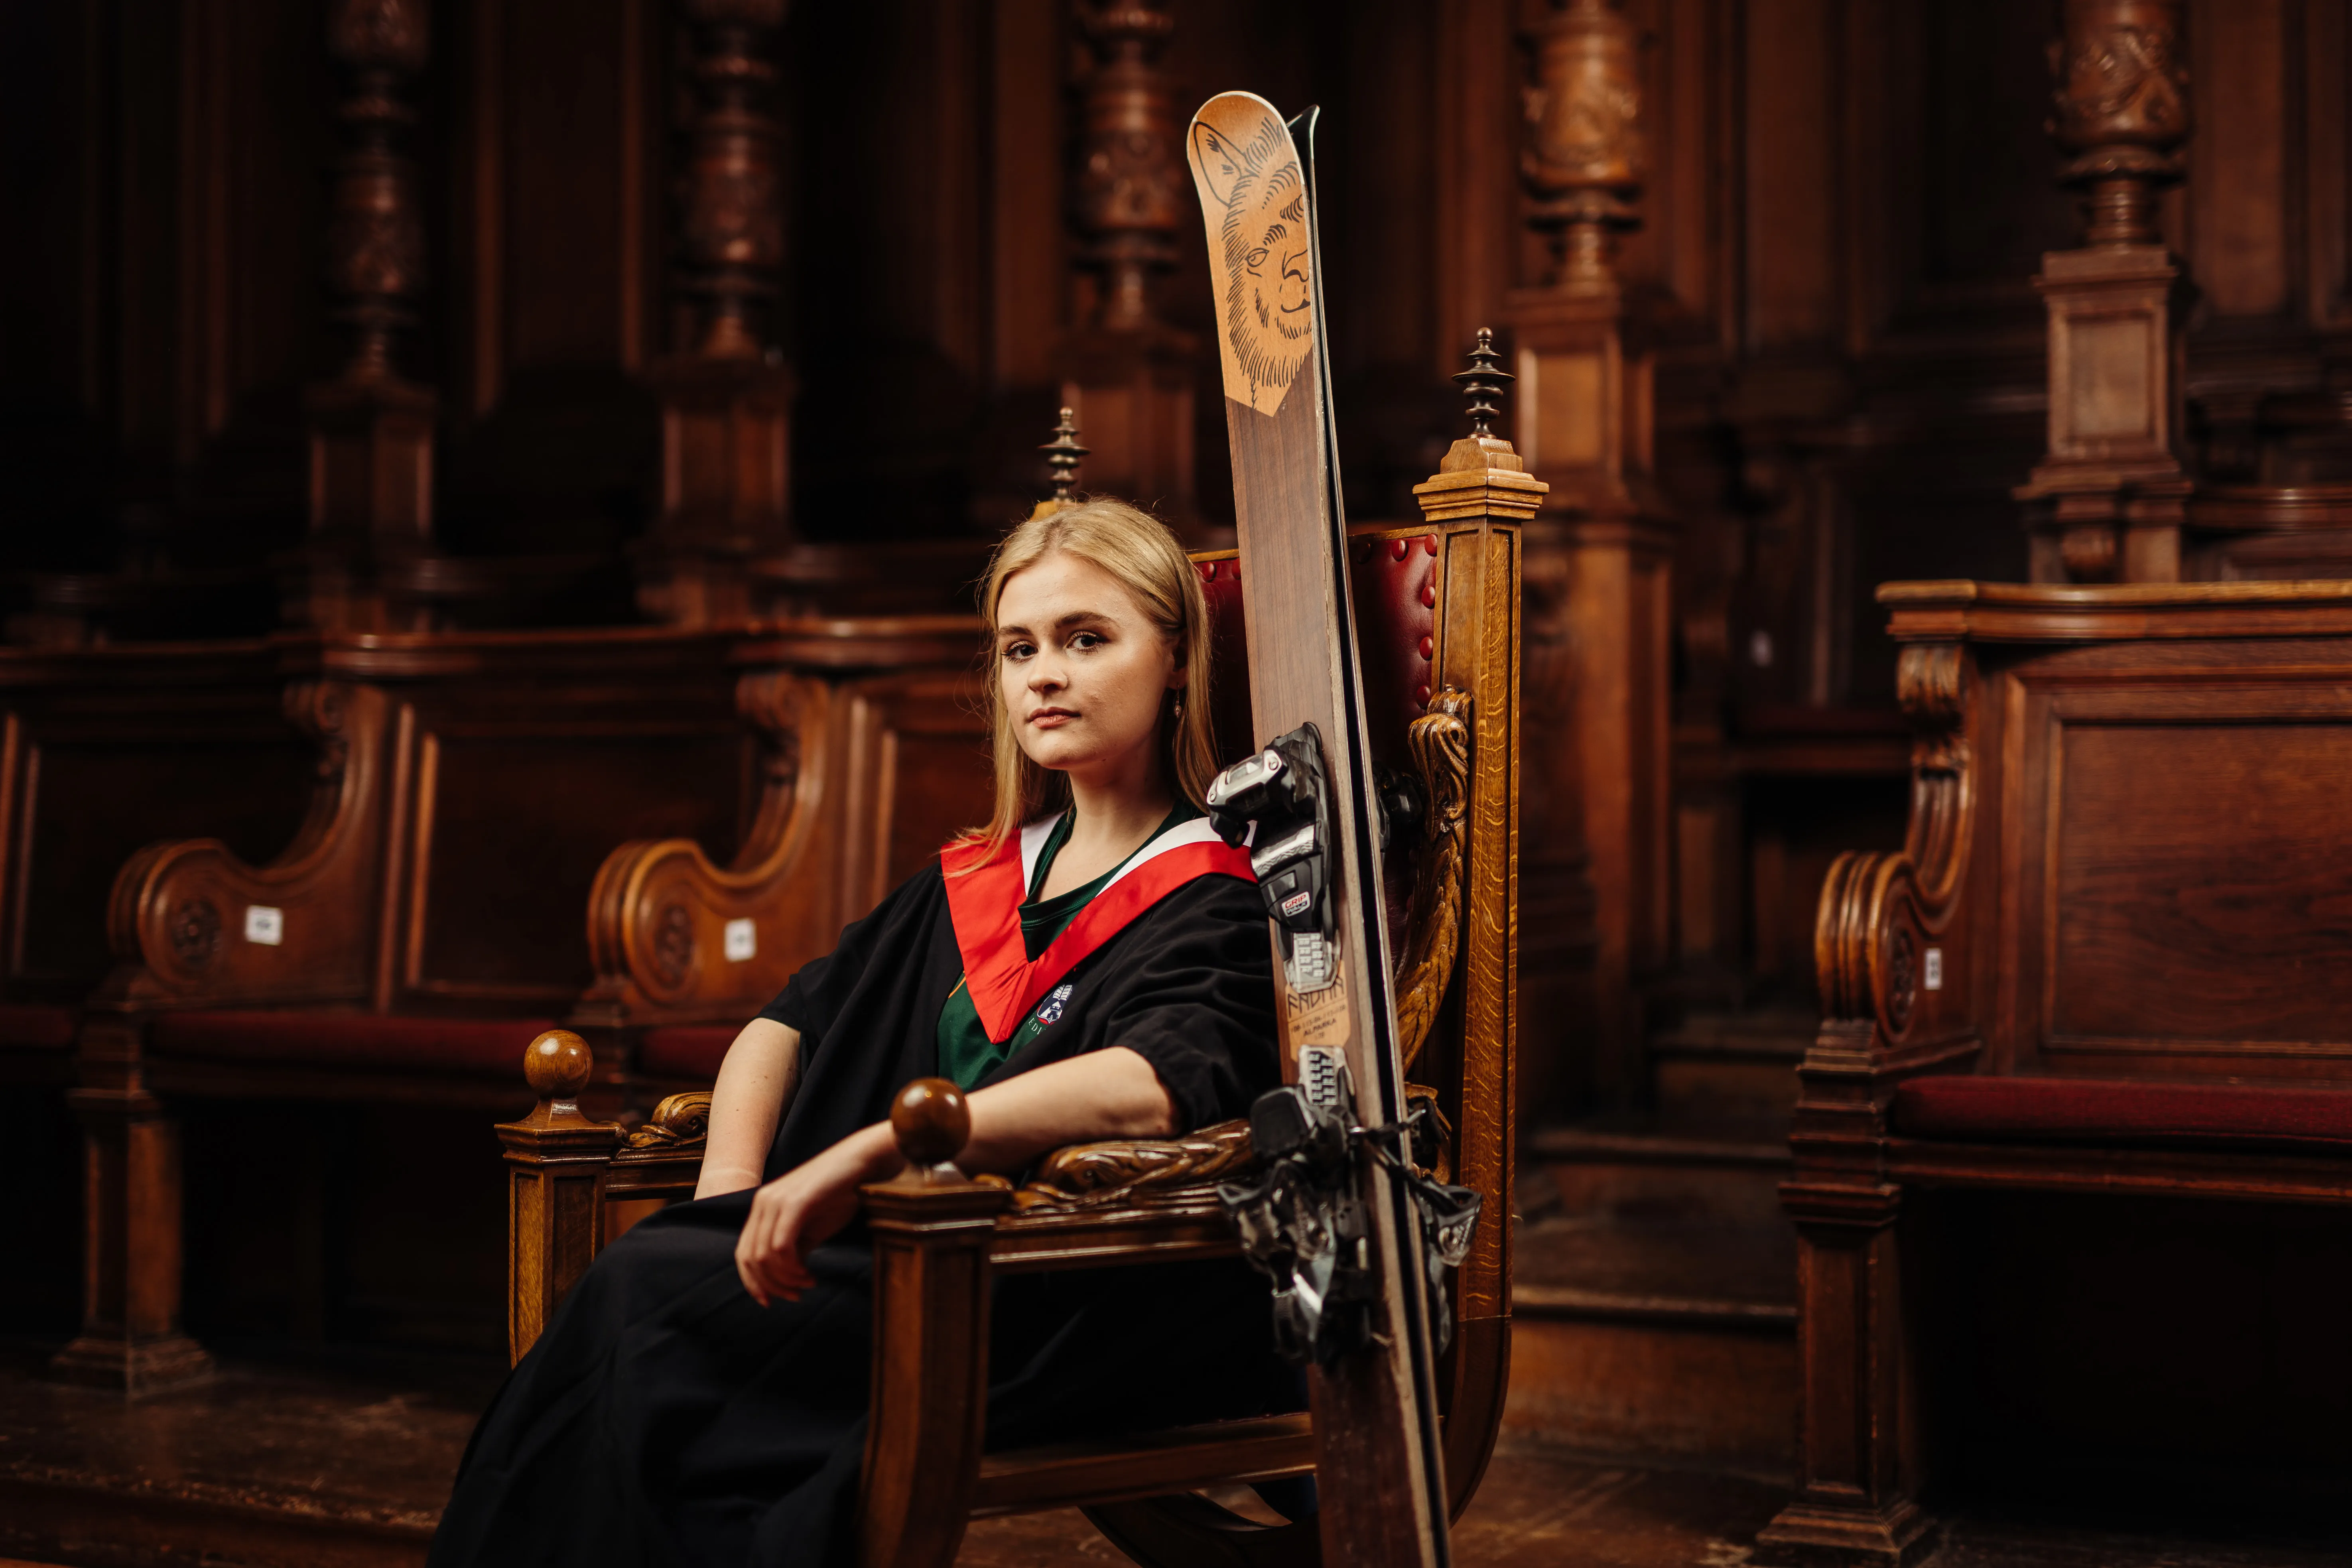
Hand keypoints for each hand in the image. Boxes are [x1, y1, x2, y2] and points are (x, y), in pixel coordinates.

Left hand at [734, 1123, 898, 1304]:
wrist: (863, 1163)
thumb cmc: (841, 1194)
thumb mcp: (813, 1228)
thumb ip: (795, 1249)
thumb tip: (786, 1276)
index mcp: (763, 1207)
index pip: (743, 1254)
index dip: (753, 1283)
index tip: (771, 1301)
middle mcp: (763, 1202)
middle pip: (750, 1259)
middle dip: (771, 1286)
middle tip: (795, 1296)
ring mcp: (776, 1200)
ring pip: (764, 1257)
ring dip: (785, 1279)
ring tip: (808, 1283)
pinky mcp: (794, 1203)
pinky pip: (781, 1247)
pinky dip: (792, 1268)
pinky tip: (809, 1274)